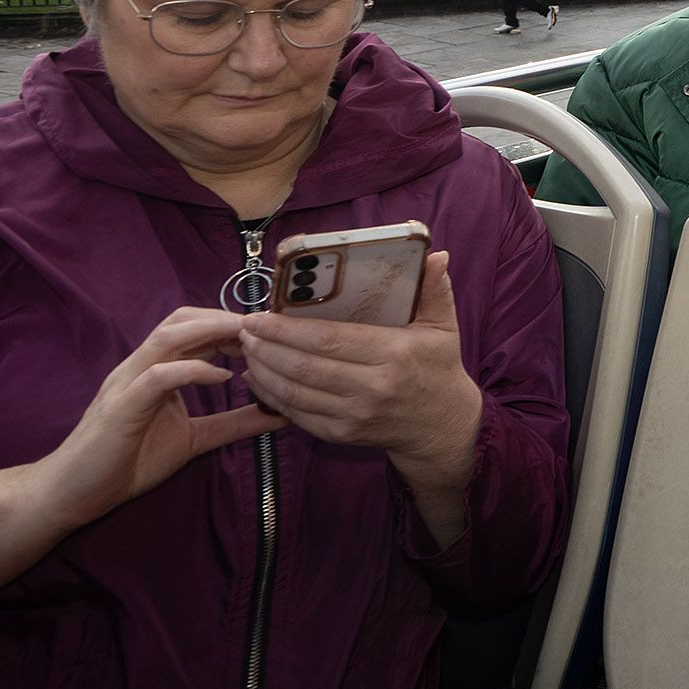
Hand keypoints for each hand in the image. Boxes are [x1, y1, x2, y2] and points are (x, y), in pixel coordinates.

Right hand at [31, 307, 282, 530]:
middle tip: (266, 328)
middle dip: (225, 317)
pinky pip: (157, 376)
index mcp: (156, 370)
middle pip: (182, 320)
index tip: (270, 331)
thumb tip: (280, 414)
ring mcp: (128, 383)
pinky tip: (222, 377)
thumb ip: (233, 424)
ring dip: (211, 331)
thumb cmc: (129, 462)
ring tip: (249, 339)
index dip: (232, 324)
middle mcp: (140, 367)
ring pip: (168, 337)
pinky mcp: (121, 407)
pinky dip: (191, 370)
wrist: (74, 493)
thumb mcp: (194, 439)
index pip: (194, 328)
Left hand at [239, 254, 485, 540]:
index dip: (288, 329)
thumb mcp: (444, 326)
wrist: (441, 426)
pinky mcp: (342, 434)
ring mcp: (355, 415)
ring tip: (246, 350)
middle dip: (267, 347)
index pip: (330, 339)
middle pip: (305, 366)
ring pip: (295, 392)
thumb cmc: (438, 367)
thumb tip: (435, 254)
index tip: (260, 316)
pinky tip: (258, 379)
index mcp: (394, 354)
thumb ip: (436, 289)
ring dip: (263, 371)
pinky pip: (298, 415)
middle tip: (244, 329)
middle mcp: (372, 387)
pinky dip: (271, 397)